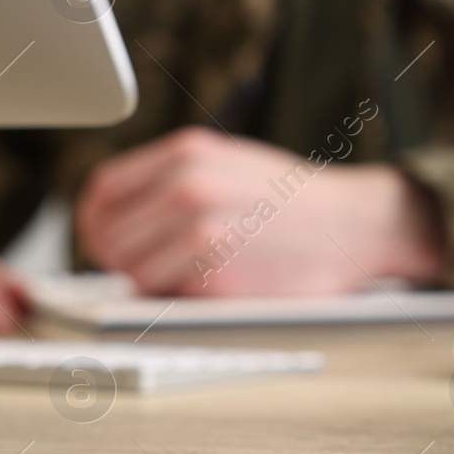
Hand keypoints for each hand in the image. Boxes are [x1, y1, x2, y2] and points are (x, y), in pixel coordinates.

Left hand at [75, 127, 445, 296]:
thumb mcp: (230, 163)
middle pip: (109, 238)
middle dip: (125, 259)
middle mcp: (188, 188)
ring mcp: (201, 234)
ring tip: (193, 275)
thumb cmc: (296, 201)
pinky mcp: (217, 278)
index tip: (106, 241)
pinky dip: (185, 300)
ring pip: (133, 275)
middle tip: (155, 267)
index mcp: (187, 153)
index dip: (96, 223)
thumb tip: (111, 221)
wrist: (358, 224)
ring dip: (154, 284)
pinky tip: (221, 284)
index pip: (103, 191)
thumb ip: (172, 180)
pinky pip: (170, 300)